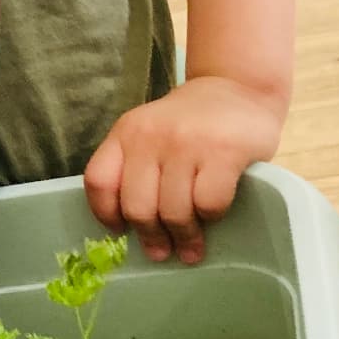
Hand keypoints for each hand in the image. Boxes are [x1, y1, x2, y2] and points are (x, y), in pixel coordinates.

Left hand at [83, 77, 284, 264]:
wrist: (239, 87)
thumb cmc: (191, 123)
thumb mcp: (151, 133)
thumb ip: (137, 167)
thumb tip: (133, 228)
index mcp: (126, 132)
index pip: (99, 181)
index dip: (106, 213)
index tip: (121, 231)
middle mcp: (151, 135)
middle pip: (137, 206)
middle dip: (151, 237)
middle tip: (162, 251)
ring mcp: (187, 142)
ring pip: (174, 211)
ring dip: (183, 237)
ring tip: (190, 246)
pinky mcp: (224, 152)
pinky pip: (209, 204)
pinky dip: (211, 218)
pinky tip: (214, 215)